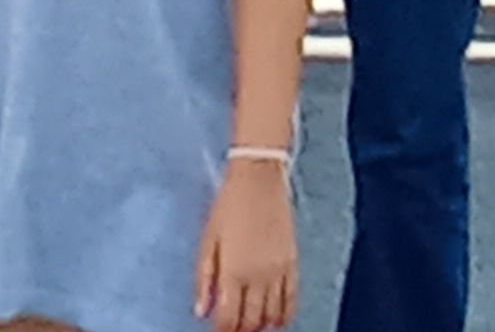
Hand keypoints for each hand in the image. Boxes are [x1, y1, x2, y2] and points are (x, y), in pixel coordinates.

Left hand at [195, 157, 298, 331]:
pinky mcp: (293, 263)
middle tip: (233, 329)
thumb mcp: (208, 239)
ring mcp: (278, 271)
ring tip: (251, 323)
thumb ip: (204, 278)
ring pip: (272, 316)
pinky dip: (284, 316)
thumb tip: (201, 311)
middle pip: (251, 322)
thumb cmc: (229, 204)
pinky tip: (275, 319)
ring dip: (260, 325)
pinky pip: (293, 301)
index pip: (228, 319)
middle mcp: (258, 276)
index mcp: (233, 271)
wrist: (260, 178)